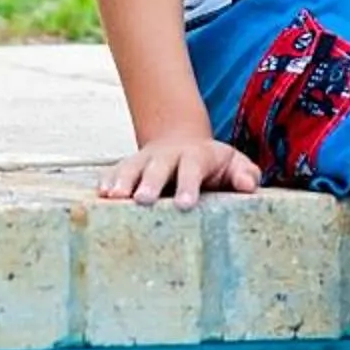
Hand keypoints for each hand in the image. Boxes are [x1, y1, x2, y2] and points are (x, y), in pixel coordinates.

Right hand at [102, 135, 261, 207]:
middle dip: (150, 182)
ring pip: (132, 167)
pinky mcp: (130, 167)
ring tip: (113, 198)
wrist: (184, 144)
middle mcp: (168, 155)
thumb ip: (245, 174)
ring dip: (123, 181)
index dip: (188, 185)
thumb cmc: (215, 165)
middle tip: (143, 200)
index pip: (193, 168)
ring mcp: (146, 159)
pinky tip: (101, 194)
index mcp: (196, 156)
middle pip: (158, 166)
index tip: (185, 205)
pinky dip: (108, 180)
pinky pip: (116, 171)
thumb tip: (247, 185)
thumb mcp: (235, 164)